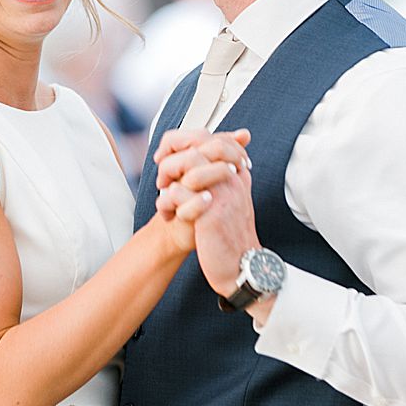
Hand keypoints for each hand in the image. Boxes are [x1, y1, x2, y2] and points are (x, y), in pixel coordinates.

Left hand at [155, 132, 261, 299]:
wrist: (241, 267)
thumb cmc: (230, 235)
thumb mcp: (231, 201)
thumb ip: (221, 178)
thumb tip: (202, 163)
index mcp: (236, 173)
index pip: (209, 139)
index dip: (181, 144)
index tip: (166, 159)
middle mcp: (232, 178)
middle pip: (199, 144)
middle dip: (173, 157)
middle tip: (164, 178)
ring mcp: (222, 193)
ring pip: (187, 164)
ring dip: (168, 178)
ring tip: (164, 196)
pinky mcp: (210, 212)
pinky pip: (178, 193)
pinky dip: (165, 203)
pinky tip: (166, 215)